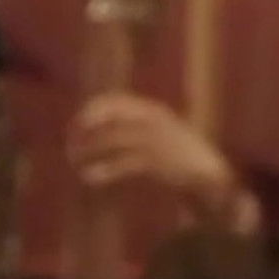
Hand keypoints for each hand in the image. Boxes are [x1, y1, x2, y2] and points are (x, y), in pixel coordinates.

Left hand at [68, 94, 256, 229]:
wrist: (208, 173)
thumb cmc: (178, 156)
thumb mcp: (158, 133)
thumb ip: (134, 127)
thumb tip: (99, 131)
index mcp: (153, 110)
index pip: (115, 101)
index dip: (92, 111)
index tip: (75, 125)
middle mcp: (153, 120)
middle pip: (111, 118)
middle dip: (86, 131)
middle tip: (70, 146)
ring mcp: (156, 140)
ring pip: (114, 139)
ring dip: (90, 150)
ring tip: (74, 162)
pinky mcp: (158, 162)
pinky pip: (124, 163)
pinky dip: (104, 170)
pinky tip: (90, 177)